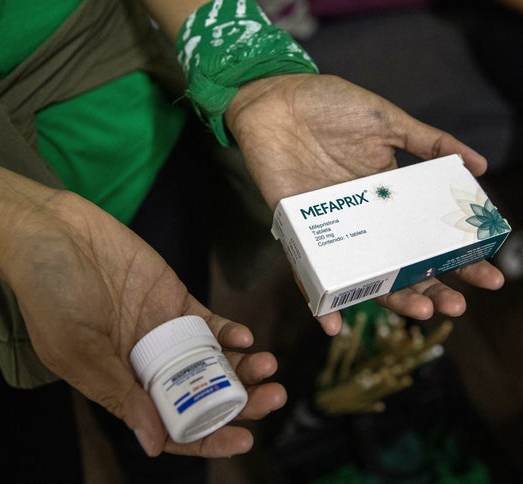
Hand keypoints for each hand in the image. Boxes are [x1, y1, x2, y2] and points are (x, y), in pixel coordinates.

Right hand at [0, 191, 285, 456]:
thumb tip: (155, 443)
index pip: (169, 424)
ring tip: (267, 367)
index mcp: (118, 384)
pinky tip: (245, 337)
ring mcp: (161, 330)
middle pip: (200, 395)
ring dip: (242, 368)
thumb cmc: (47, 291)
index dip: (206, 437)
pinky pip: (208, 323)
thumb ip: (119, 392)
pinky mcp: (171, 297)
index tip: (241, 438)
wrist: (48, 230)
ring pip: (212, 361)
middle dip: (239, 402)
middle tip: (270, 397)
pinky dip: (229, 333)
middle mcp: (144, 363)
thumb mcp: (77, 348)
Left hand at [225, 74, 504, 334]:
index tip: (488, 277)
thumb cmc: (328, 105)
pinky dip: (316, 297)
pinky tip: (333, 322)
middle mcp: (360, 216)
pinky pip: (305, 269)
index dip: (456, 257)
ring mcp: (329, 225)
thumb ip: (430, 142)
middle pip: (398, 261)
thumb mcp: (387, 121)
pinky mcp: (295, 228)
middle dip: (430, 287)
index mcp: (385, 193)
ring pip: (360, 272)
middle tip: (456, 306)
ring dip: (388, 297)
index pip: (425, 233)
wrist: (274, 97)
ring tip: (419, 311)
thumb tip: (480, 165)